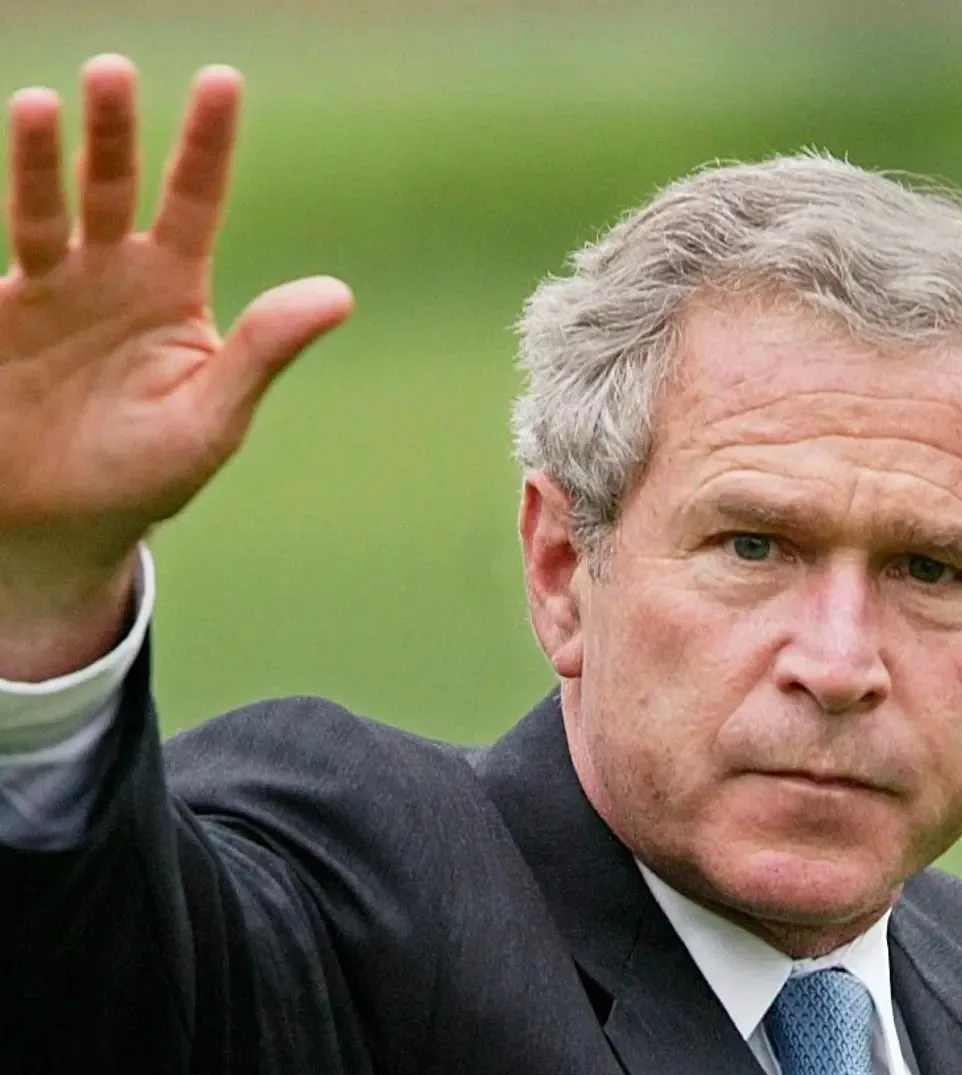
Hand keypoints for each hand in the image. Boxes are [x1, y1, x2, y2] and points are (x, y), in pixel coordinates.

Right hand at [0, 55, 352, 678]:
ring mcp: (45, 290)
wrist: (68, 523)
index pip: (194, 201)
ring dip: (40, 160)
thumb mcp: (213, 415)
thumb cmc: (150, 472)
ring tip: (45, 106)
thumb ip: (264, 351)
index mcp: (172, 289)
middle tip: (114, 73)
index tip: (222, 82)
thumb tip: (339, 294)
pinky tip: (8, 192)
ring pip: (41, 209)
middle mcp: (107, 274)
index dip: (208, 144)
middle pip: (112, 185)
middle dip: (113, 132)